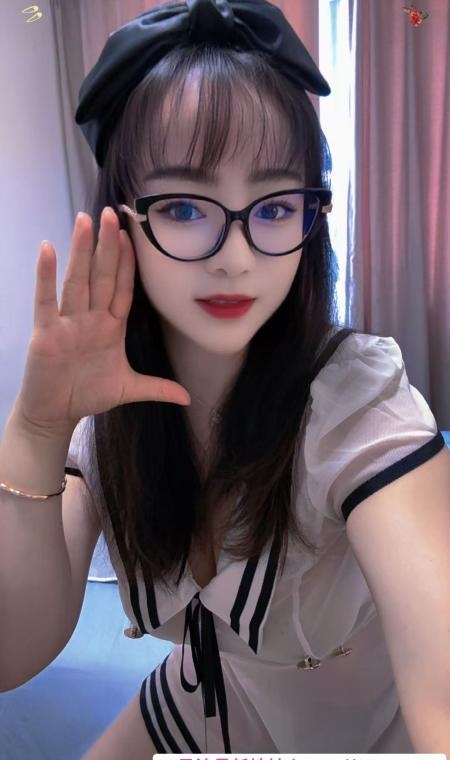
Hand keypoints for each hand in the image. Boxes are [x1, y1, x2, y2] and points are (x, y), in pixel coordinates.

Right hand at [14, 207, 190, 435]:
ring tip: (85, 220)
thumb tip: (187, 397)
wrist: (55, 413)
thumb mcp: (128, 389)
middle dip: (107, 245)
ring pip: (77, 280)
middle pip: (101, 276)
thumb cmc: (88, 395)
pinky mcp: (46, 332)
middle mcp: (90, 318)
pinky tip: (48, 248)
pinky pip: (46, 300)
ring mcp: (68, 323)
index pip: (122, 288)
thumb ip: (157, 388)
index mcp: (111, 327)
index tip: (134, 236)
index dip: (128, 263)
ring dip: (81, 251)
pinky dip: (46, 275)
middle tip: (111, 213)